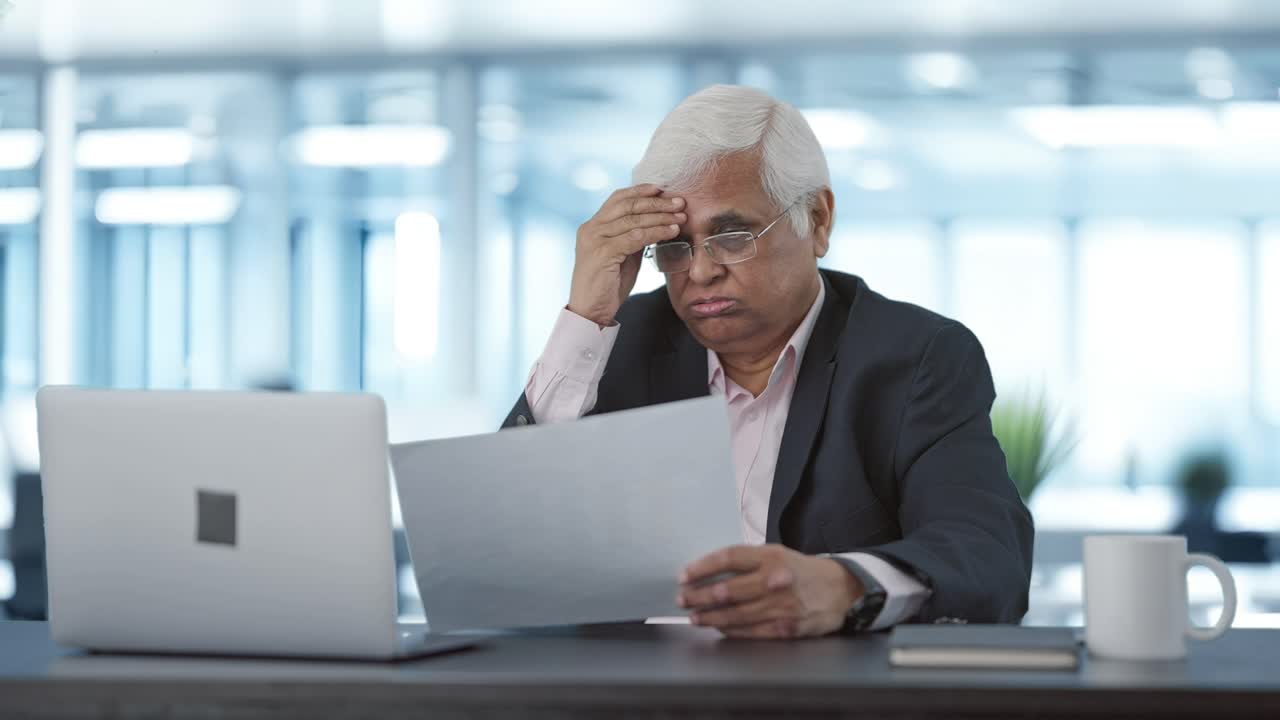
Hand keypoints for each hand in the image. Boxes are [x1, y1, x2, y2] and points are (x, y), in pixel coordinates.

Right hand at [567, 184, 685, 326]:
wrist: (591, 311)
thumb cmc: (608, 285)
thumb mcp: (622, 255)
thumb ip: (633, 237)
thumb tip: (655, 222)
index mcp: (593, 226)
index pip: (618, 199)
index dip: (640, 191)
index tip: (663, 189)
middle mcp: (591, 229)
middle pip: (627, 205)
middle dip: (656, 202)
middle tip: (680, 202)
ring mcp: (594, 240)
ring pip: (632, 220)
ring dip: (660, 217)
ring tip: (681, 218)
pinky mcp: (602, 253)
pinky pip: (634, 238)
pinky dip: (655, 232)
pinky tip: (671, 232)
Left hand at [676, 545, 862, 638]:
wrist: (841, 590)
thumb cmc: (802, 571)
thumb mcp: (778, 554)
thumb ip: (748, 562)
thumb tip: (710, 573)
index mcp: (771, 556)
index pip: (728, 559)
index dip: (702, 567)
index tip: (684, 575)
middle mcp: (774, 580)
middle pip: (727, 590)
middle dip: (699, 596)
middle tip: (682, 599)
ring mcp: (780, 606)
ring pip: (735, 614)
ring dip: (710, 617)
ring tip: (694, 616)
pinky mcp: (786, 628)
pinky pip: (750, 632)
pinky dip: (731, 630)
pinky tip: (718, 628)